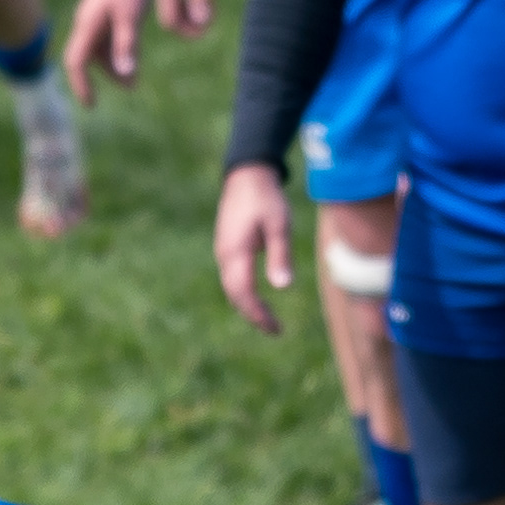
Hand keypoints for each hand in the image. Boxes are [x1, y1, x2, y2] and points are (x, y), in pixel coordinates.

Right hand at [63, 0, 148, 105]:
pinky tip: (134, 53)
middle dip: (107, 75)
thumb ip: (126, 46)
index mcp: (87, 25)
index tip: (92, 104)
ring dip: (115, 63)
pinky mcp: (106, 8)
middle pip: (89, 58)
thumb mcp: (131, 17)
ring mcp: (95, 15)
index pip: (76, 63)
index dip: (81, 85)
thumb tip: (125, 74)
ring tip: (136, 75)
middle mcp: (86, 22)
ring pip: (99, 48)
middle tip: (131, 87)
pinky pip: (107, 36)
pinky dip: (119, 49)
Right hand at [152, 0, 217, 34]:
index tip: (206, 29)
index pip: (171, 22)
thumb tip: (202, 22)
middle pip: (170, 17)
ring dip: (188, 14)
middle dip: (188, 25)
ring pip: (172, 6)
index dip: (188, 31)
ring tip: (207, 10)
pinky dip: (185, 2)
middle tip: (208, 24)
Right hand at [212, 163, 293, 333]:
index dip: (258, 314)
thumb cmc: (266, 198)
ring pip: (231, 288)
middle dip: (253, 315)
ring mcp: (223, 251)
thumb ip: (280, 256)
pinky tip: (257, 298)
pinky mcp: (226, 247)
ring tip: (268, 319)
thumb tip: (282, 288)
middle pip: (235, 295)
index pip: (244, 293)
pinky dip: (243, 293)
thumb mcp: (280, 225)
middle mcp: (224, 255)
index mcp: (236, 252)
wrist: (247, 174)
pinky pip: (231, 278)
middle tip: (275, 330)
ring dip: (248, 306)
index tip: (276, 328)